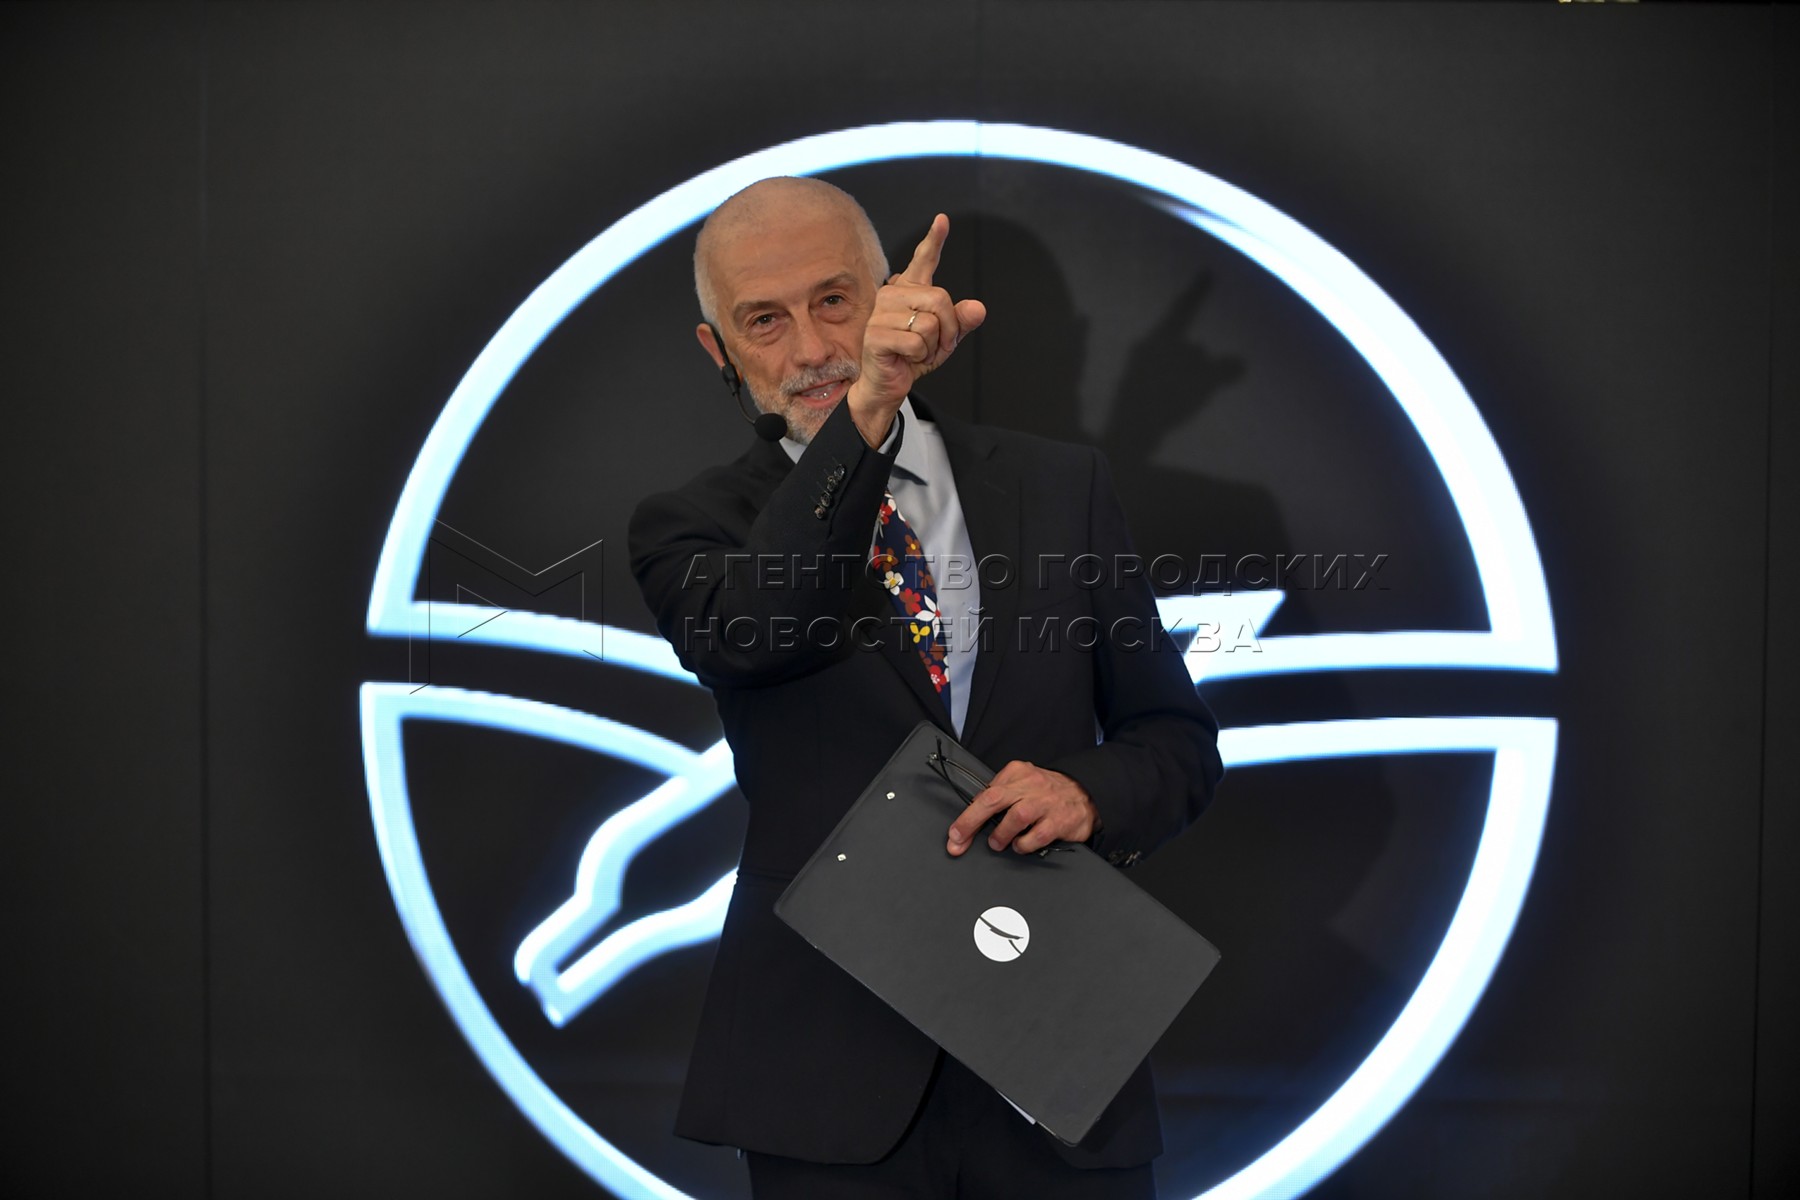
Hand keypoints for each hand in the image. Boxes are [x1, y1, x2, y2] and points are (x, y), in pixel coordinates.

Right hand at [846, 213, 987, 445]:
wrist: (887, 385)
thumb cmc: (912, 358)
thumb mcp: (944, 339)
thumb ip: (961, 322)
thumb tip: (978, 308)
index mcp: (909, 291)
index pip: (923, 261)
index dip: (934, 240)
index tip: (942, 220)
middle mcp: (893, 294)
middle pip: (941, 299)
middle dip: (948, 329)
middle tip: (935, 345)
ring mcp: (881, 313)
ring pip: (930, 322)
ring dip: (932, 345)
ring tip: (916, 352)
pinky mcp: (876, 334)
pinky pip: (917, 341)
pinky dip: (919, 356)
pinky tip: (905, 358)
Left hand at [946, 760, 1096, 856]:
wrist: (1086, 793)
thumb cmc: (1047, 792)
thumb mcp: (1022, 782)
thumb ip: (1000, 794)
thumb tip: (972, 815)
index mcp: (1017, 772)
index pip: (985, 792)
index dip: (966, 816)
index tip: (955, 834)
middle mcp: (1030, 784)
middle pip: (993, 800)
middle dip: (971, 822)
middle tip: (959, 841)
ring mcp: (1046, 802)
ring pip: (1015, 817)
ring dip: (1001, 835)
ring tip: (998, 843)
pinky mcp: (1060, 821)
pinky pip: (1036, 836)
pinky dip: (1024, 845)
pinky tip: (1021, 845)